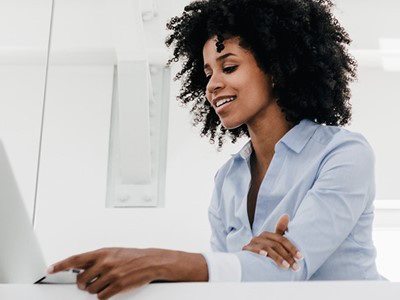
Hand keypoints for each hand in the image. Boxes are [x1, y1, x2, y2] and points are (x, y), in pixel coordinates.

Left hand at [47, 247, 168, 298]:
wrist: (149, 261)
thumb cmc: (131, 256)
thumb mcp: (112, 252)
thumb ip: (96, 258)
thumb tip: (80, 266)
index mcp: (101, 253)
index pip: (75, 259)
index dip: (60, 265)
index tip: (50, 269)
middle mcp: (104, 263)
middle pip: (81, 280)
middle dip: (83, 284)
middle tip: (89, 282)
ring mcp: (111, 275)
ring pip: (90, 290)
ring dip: (95, 289)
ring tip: (106, 282)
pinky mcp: (117, 286)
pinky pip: (101, 296)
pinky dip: (103, 295)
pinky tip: (110, 288)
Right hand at [242, 214, 303, 270]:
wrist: (247, 260)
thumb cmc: (263, 251)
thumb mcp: (273, 242)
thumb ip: (281, 231)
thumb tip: (286, 214)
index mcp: (267, 235)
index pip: (282, 239)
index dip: (292, 248)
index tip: (301, 257)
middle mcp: (259, 237)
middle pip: (276, 245)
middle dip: (288, 256)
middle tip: (296, 267)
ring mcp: (252, 243)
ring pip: (267, 248)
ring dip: (278, 258)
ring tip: (286, 266)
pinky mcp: (246, 249)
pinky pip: (253, 249)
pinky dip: (258, 251)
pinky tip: (264, 255)